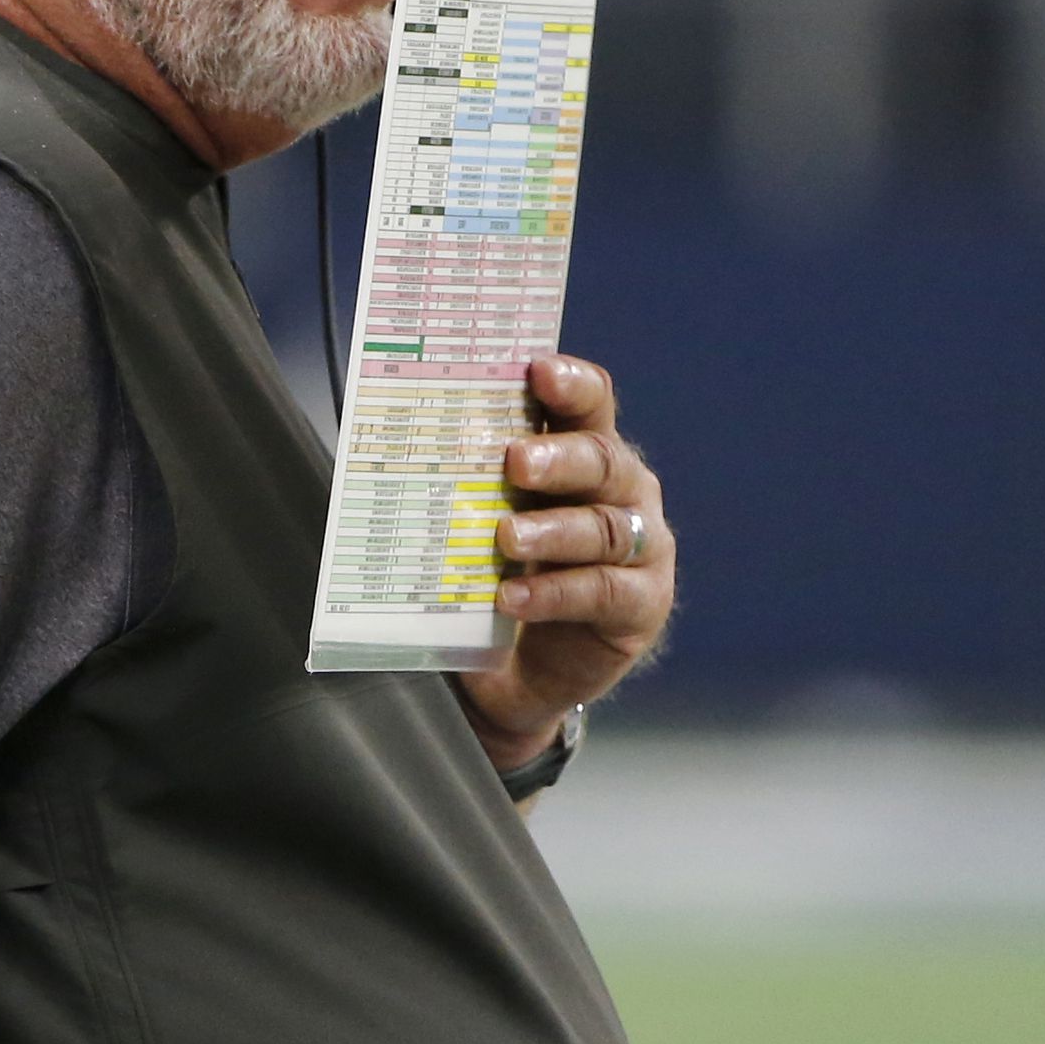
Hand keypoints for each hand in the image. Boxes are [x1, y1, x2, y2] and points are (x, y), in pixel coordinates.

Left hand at [461, 353, 673, 769]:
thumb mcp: (485, 518)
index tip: (538, 371)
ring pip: (606, 529)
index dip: (571, 385)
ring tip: (505, 539)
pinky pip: (603, 593)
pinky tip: (512, 597)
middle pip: (604, 461)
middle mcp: (625, 493)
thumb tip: (401, 436)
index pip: (592, 405)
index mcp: (589, 454)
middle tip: (514, 462)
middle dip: (559, 458)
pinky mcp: (641, 606)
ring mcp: (642, 549)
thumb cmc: (502, 574)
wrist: (521, 672)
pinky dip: (554, 594)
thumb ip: (471, 480)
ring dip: (553, 531)